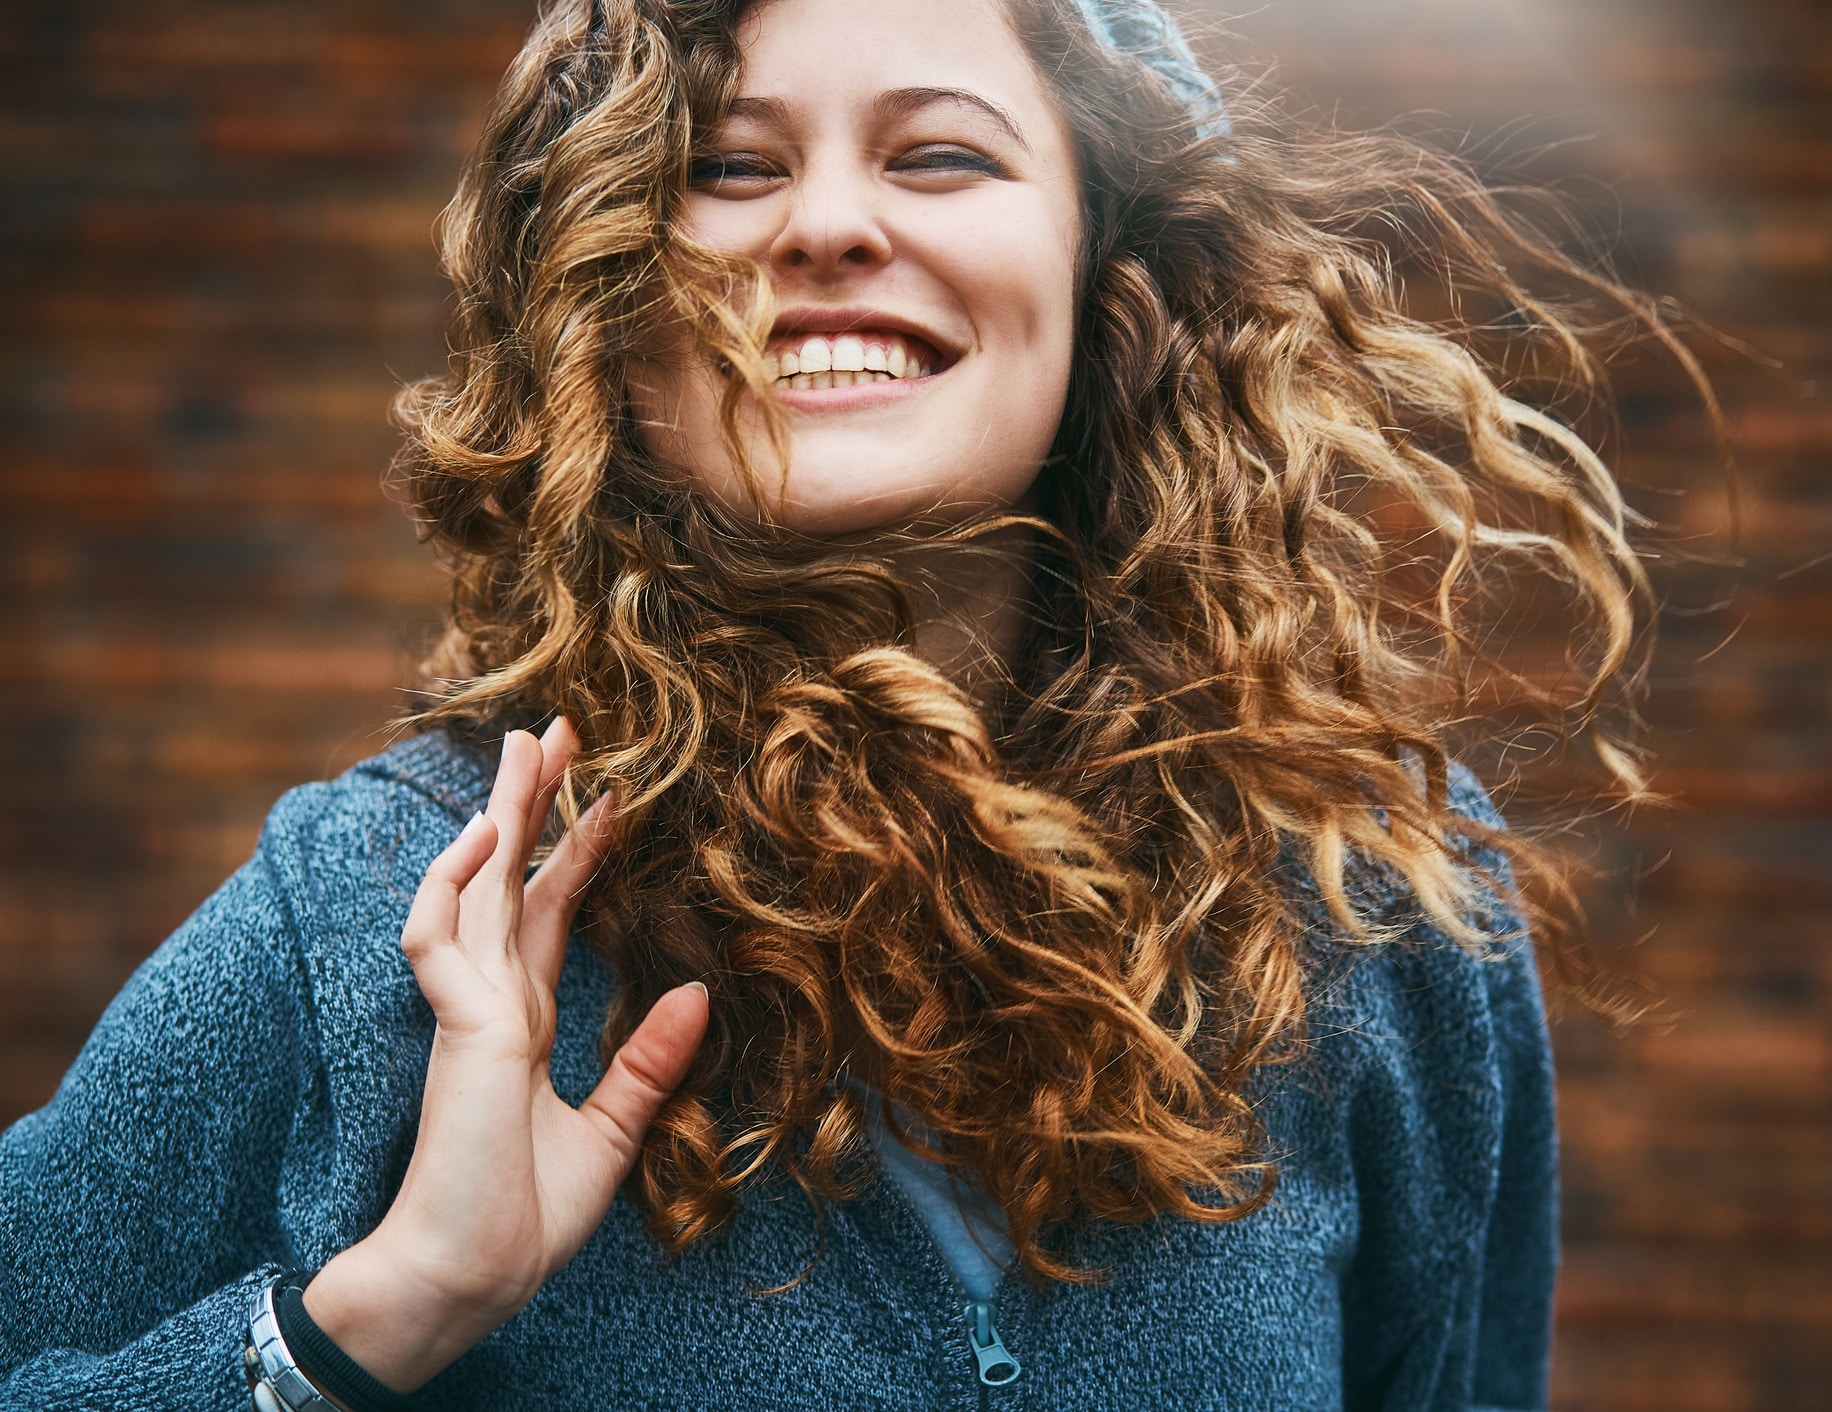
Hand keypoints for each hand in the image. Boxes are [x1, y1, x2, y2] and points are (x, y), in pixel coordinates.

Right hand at [303, 720, 709, 1391]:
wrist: (472, 1276)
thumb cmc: (523, 1218)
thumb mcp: (609, 1132)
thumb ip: (648, 1064)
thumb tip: (699, 997)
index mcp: (521, 1021)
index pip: (548, 912)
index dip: (575, 852)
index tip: (610, 794)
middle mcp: (491, 1000)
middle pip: (508, 877)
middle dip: (530, 803)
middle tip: (555, 730)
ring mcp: (467, 1009)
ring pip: (476, 884)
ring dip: (500, 812)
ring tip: (528, 745)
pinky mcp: (455, 1027)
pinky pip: (439, 935)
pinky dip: (456, 881)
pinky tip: (488, 832)